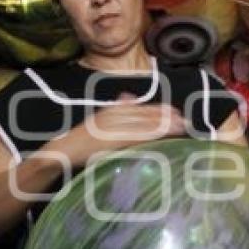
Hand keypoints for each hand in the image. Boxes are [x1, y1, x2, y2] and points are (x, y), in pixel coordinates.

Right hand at [46, 92, 185, 166]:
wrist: (62, 152)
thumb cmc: (82, 141)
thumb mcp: (99, 120)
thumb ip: (116, 109)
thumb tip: (128, 97)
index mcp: (113, 110)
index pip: (142, 108)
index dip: (162, 110)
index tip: (178, 113)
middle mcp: (114, 115)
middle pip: (146, 115)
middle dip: (168, 118)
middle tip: (186, 122)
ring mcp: (112, 127)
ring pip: (144, 124)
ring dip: (164, 125)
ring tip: (182, 128)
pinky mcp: (112, 140)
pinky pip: (136, 136)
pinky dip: (152, 135)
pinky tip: (164, 135)